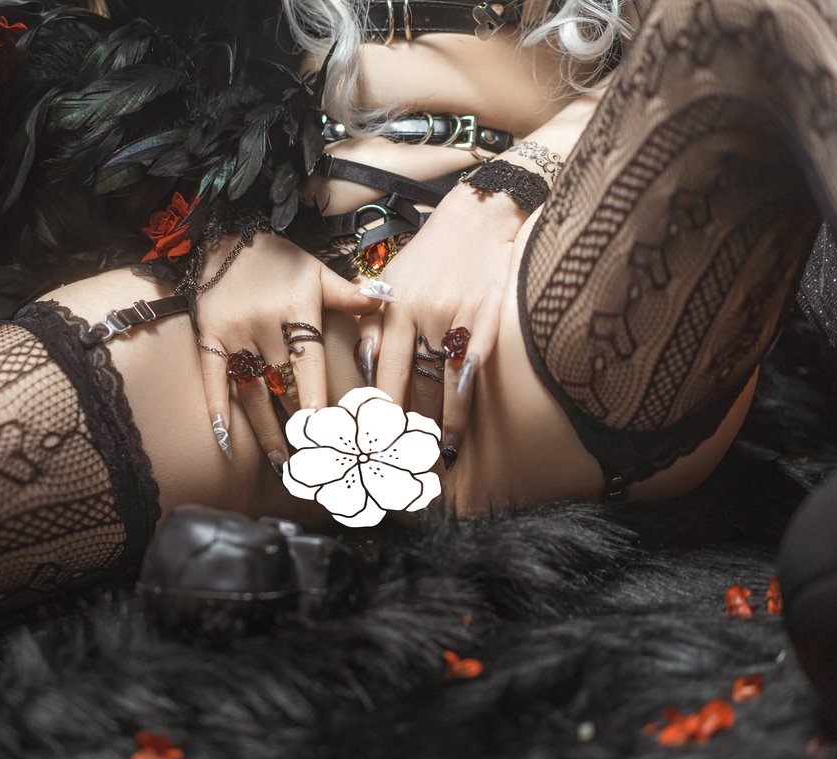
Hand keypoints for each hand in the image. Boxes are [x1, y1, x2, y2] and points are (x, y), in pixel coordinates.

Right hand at [194, 231, 380, 472]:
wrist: (226, 238)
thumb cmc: (281, 261)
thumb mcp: (318, 272)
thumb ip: (352, 294)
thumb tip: (389, 299)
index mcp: (296, 308)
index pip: (309, 361)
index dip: (315, 396)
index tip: (325, 431)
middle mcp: (263, 323)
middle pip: (282, 384)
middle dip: (298, 424)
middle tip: (315, 460)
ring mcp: (233, 333)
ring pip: (252, 391)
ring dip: (266, 430)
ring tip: (282, 464)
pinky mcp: (207, 338)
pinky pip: (213, 379)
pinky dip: (217, 410)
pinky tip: (225, 441)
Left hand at [360, 186, 520, 470]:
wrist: (480, 215)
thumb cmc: (432, 254)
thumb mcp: (392, 281)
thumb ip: (372, 321)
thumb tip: (358, 366)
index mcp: (386, 306)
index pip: (369, 367)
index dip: (362, 407)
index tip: (353, 441)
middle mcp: (413, 313)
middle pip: (398, 383)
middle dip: (390, 428)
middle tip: (384, 464)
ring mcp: (449, 318)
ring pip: (434, 385)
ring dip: (429, 427)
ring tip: (425, 459)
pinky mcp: (483, 320)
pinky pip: (467, 374)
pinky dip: (460, 407)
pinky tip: (454, 433)